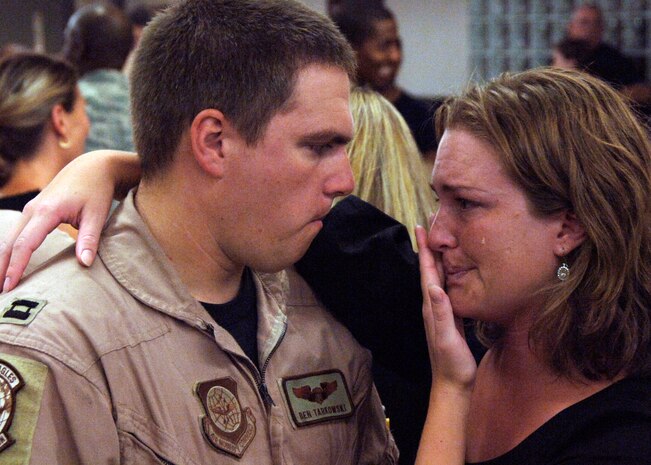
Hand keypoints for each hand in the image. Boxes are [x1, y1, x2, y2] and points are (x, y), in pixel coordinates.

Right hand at [0, 150, 139, 291]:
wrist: (93, 168)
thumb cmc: (97, 191)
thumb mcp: (97, 214)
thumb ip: (90, 239)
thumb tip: (85, 263)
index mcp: (46, 211)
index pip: (25, 244)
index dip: (15, 267)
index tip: (10, 287)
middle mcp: (32, 210)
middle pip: (9, 243)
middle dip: (0, 268)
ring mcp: (30, 210)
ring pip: (9, 239)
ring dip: (1, 261)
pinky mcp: (33, 212)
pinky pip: (16, 234)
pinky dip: (9, 251)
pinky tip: (7, 266)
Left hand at [414, 224, 475, 464]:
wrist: (453, 384)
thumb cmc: (451, 363)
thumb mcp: (447, 337)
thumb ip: (441, 313)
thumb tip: (435, 287)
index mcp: (431, 306)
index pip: (427, 271)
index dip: (425, 249)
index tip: (421, 227)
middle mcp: (433, 305)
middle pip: (430, 270)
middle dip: (430, 246)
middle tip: (430, 224)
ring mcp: (441, 311)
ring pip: (439, 277)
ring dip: (439, 258)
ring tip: (442, 240)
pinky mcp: (450, 317)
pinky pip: (448, 288)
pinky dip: (449, 274)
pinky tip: (455, 270)